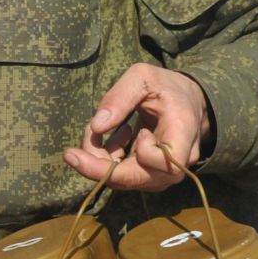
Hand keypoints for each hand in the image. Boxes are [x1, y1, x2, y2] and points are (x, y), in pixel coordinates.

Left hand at [63, 63, 213, 190]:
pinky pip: (125, 176)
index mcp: (183, 131)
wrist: (187, 101)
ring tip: (97, 131)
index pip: (166, 163)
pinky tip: (108, 137)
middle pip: (139, 179)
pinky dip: (107, 160)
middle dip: (99, 169)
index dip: (141, 153)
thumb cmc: (165, 85)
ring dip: (101, 160)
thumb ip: (119, 97)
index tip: (128, 128)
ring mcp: (167, 170)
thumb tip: (97, 127)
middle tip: (70, 154)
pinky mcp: (152, 173)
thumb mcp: (142, 77)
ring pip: (127, 180)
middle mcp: (180, 158)